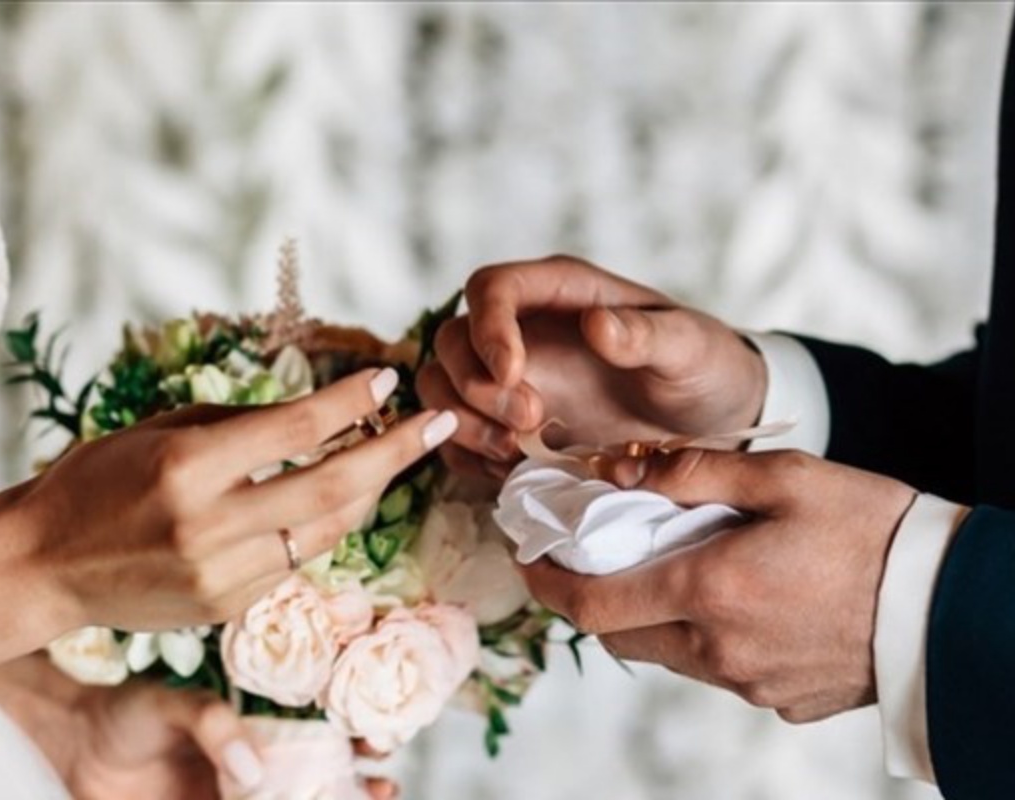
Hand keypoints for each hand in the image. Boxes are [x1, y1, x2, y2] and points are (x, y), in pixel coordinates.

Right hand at [12, 368, 456, 634]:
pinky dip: (319, 527)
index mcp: (190, 468)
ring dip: (367, 491)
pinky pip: (296, 562)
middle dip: (396, 453)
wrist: (45, 567)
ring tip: (391, 457)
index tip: (389, 381)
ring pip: (328, 531)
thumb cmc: (97, 481)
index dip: (352, 402)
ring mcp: (224, 577)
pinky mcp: (228, 608)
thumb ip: (239, 424)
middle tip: (437, 424)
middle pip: (334, 487)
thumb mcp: (159, 430)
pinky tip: (327, 501)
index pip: (297, 428)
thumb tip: (314, 414)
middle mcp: (212, 526)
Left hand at [72, 684, 399, 799]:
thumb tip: (251, 770)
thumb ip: (212, 723)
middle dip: (366, 783)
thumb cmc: (126, 713)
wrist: (74, 747)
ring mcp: (241, 799)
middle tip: (383, 787)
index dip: (361, 734)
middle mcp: (261, 764)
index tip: (380, 741)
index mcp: (261, 724)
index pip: (326, 728)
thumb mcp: (170, 701)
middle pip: (328, 777)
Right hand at [417, 255, 765, 479]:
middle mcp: (523, 329)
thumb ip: (647, 335)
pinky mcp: (506, 424)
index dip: (488, 328)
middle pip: (454, 341)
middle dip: (476, 385)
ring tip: (515, 451)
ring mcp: (510, 378)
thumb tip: (597, 326)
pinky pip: (458, 436)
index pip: (492, 288)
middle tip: (530, 423)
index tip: (514, 374)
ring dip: (463, 423)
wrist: (707, 421)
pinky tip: (511, 470)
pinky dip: (470, 456)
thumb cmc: (701, 369)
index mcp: (560, 292)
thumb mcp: (690, 348)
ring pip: (443, 387)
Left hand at [524, 448, 915, 722]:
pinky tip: (727, 598)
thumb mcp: (784, 477)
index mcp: (709, 589)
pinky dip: (697, 634)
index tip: (528, 557)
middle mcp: (717, 647)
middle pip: (619, 631)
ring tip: (664, 566)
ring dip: (647, 612)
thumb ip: (693, 473)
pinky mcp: (779, 699)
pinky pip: (713, 668)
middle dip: (591, 595)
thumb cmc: (870, 529)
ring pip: (664, 652)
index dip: (547, 583)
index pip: (591, 602)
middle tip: (590, 554)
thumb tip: (620, 469)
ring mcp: (748, 681)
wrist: (951, 604)